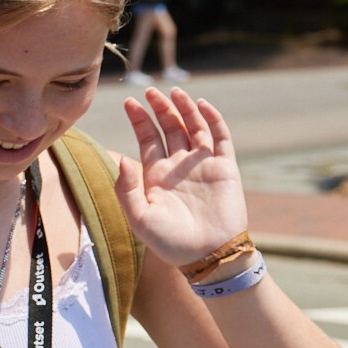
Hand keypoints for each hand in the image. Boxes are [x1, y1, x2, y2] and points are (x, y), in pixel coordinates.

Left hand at [116, 88, 249, 266]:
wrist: (208, 255)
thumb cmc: (170, 242)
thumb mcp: (139, 218)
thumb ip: (127, 189)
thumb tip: (122, 158)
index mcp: (157, 175)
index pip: (148, 139)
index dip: (140, 120)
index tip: (130, 102)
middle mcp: (179, 166)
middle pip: (170, 128)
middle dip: (161, 109)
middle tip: (151, 92)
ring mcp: (203, 165)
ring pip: (194, 128)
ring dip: (185, 109)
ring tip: (174, 92)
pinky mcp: (225, 168)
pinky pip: (220, 138)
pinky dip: (212, 120)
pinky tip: (202, 105)